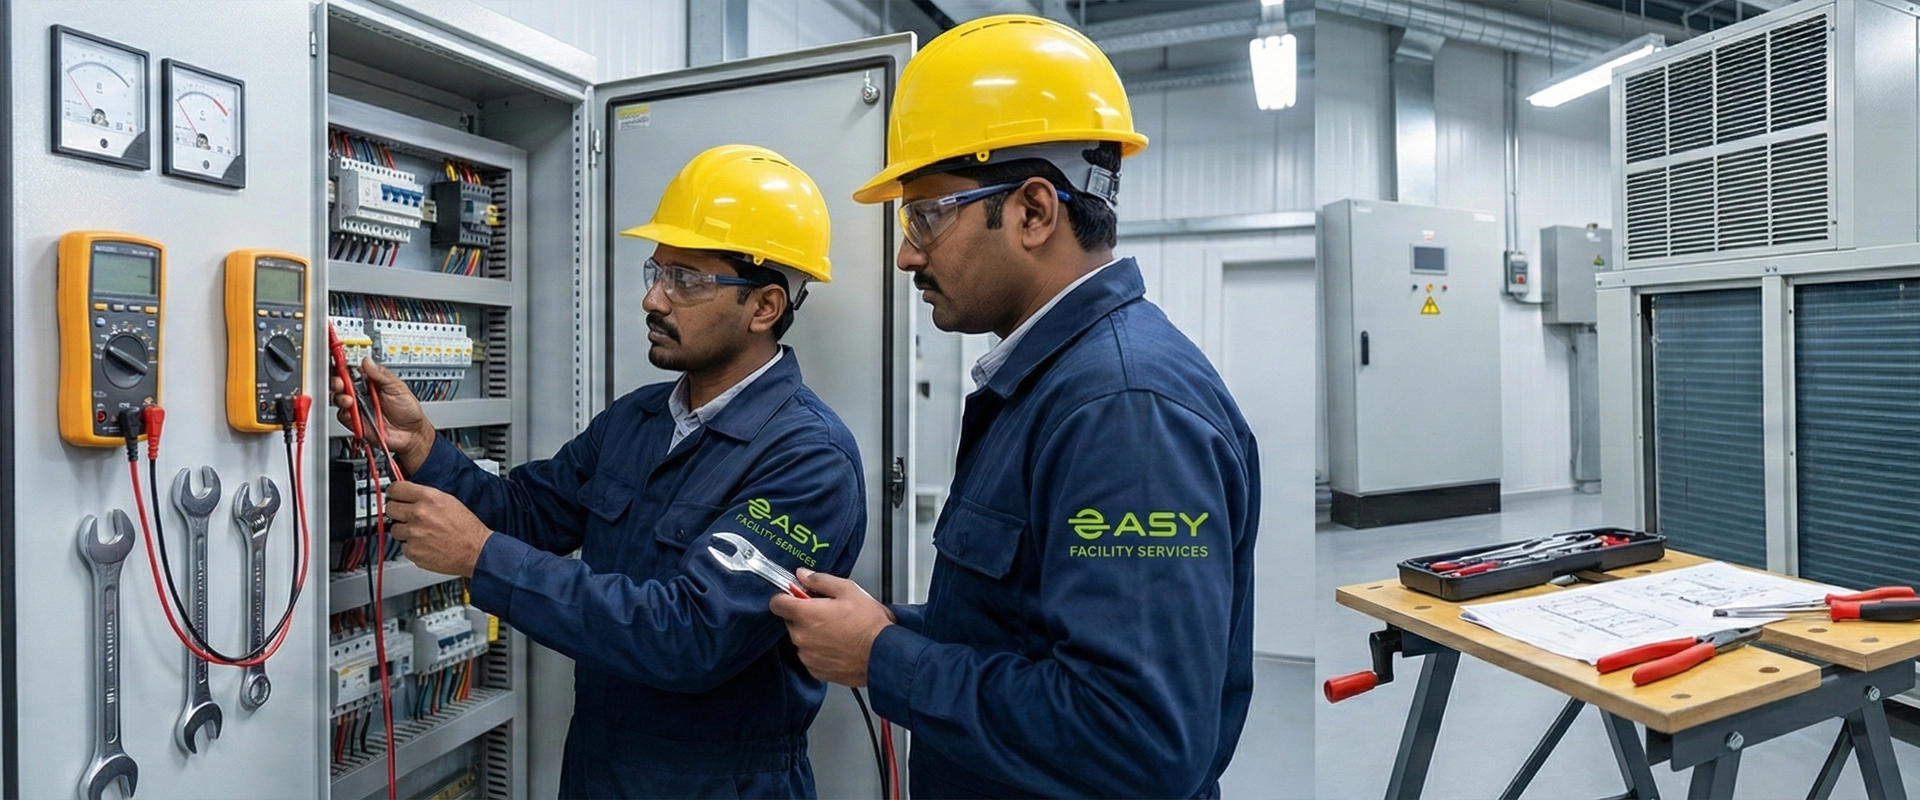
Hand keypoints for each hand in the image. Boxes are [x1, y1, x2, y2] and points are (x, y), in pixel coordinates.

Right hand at [331, 358, 434, 472]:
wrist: (411, 434)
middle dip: (337, 381)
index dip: (345, 368)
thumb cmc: (408, 411)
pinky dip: (344, 412)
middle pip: (341, 384)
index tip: (341, 365)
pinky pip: (342, 415)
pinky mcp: (355, 421)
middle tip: (341, 382)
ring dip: (340, 396)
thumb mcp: (398, 388)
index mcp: (372, 382)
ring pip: (338, 398)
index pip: (353, 371)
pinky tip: (351, 410)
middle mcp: (362, 394)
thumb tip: (367, 362)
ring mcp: (358, 407)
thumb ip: (381, 375)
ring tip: (348, 399)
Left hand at [384, 481, 489, 576]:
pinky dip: (412, 547)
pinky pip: (403, 547)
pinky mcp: (412, 552)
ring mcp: (413, 534)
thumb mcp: (449, 501)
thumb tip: (408, 494)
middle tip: (407, 516)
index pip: (396, 489)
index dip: (394, 492)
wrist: (476, 551)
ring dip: (405, 531)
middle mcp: (418, 514)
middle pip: (390, 508)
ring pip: (395, 529)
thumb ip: (425, 496)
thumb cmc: (467, 528)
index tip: (394, 496)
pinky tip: (426, 545)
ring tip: (422, 533)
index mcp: (428, 498)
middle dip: (397, 512)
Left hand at [769, 569, 894, 686]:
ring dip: (813, 633)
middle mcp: (800, 637)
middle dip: (805, 615)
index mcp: (805, 614)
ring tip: (838, 630)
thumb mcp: (848, 590)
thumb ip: (820, 580)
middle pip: (791, 620)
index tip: (797, 595)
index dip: (786, 596)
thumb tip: (803, 575)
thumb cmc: (869, 624)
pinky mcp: (815, 670)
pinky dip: (820, 650)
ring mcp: (806, 655)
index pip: (776, 602)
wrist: (883, 655)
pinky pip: (811, 655)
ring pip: (802, 638)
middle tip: (828, 611)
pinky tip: (838, 645)